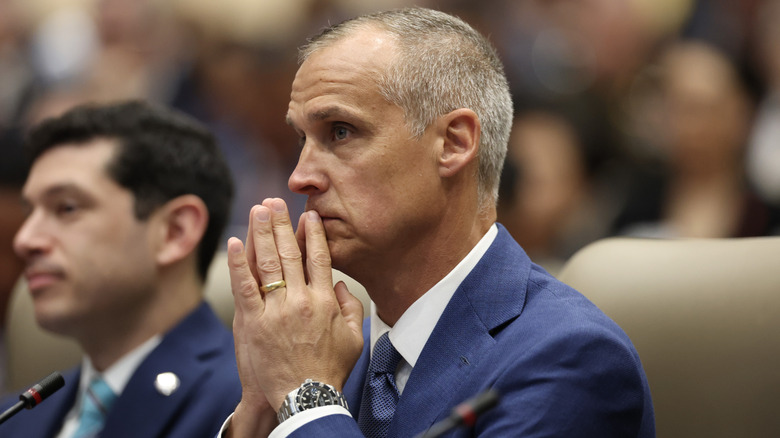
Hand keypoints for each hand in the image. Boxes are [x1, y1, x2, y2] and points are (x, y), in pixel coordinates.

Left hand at [226, 198, 363, 433]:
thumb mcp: (354, 339)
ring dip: (261, 233)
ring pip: (267, 263)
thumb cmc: (330, 371)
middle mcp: (301, 300)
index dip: (313, 234)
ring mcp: (276, 310)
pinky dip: (238, 263)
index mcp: (325, 301)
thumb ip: (351, 308)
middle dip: (282, 224)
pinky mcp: (253, 322)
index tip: (308, 215)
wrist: (306, 398)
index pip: (319, 258)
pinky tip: (233, 242)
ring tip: (257, 210)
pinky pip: (244, 286)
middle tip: (275, 202)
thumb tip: (341, 285)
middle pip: (290, 253)